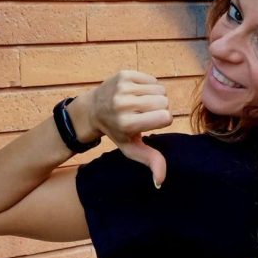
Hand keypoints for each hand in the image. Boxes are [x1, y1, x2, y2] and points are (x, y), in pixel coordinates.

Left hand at [74, 71, 172, 186]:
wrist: (92, 110)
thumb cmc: (117, 132)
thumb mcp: (131, 149)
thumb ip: (150, 162)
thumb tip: (160, 182)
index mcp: (128, 124)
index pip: (166, 117)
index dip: (163, 120)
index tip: (150, 123)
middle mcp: (124, 104)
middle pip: (165, 102)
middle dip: (160, 108)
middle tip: (145, 114)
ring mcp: (123, 87)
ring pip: (160, 90)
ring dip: (155, 97)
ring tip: (141, 104)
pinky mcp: (124, 74)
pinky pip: (153, 79)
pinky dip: (149, 86)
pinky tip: (137, 94)